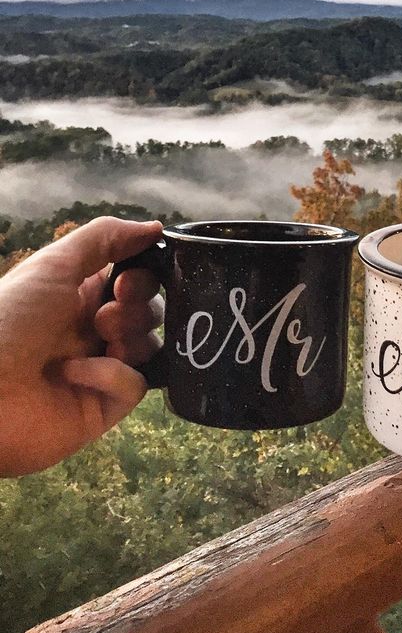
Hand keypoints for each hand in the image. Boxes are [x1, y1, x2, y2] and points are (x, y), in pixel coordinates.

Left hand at [0, 217, 162, 476]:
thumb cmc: (9, 319)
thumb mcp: (52, 266)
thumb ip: (105, 238)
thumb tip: (157, 226)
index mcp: (82, 295)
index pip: (137, 280)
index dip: (144, 277)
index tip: (127, 281)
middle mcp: (95, 330)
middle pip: (150, 311)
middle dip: (138, 307)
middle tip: (105, 316)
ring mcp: (102, 368)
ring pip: (150, 346)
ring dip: (131, 337)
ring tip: (101, 341)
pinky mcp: (105, 406)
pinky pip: (134, 385)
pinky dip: (113, 376)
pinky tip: (77, 375)